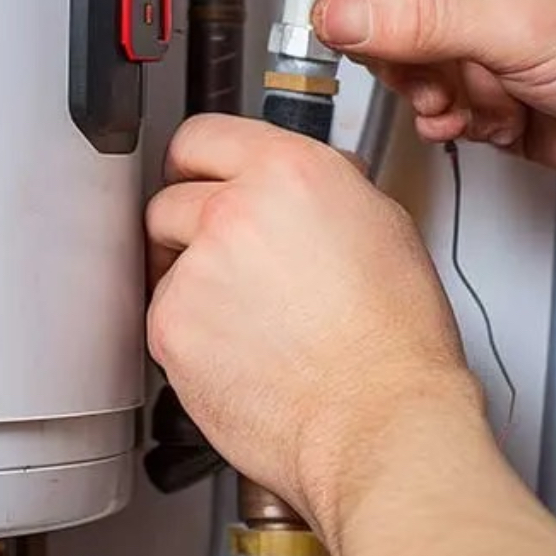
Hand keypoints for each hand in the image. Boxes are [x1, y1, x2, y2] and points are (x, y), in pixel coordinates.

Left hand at [144, 113, 483, 533]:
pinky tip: (238, 350)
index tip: (197, 177)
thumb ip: (320, 191)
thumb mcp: (381, 226)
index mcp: (288, 172)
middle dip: (191, 226)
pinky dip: (188, 333)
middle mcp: (234, 210)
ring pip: (162, 261)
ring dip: (189, 280)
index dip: (199, 163)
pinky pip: (162, 316)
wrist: (379, 420)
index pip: (202, 135)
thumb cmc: (394, 340)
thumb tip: (296, 188)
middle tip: (229, 261)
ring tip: (247, 317)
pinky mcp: (171, 328)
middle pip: (170, 198)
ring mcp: (196, 270)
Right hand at [280, 0, 555, 202]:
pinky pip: (426, 100)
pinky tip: (480, 121)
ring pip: (400, 57)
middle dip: (393, 39)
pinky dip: (446, 118)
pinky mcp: (483, 88)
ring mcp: (479, 36)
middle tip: (411, 57)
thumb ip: (422, 21)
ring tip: (468, 97)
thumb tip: (343, 12)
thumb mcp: (520, 28)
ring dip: (426, 87)